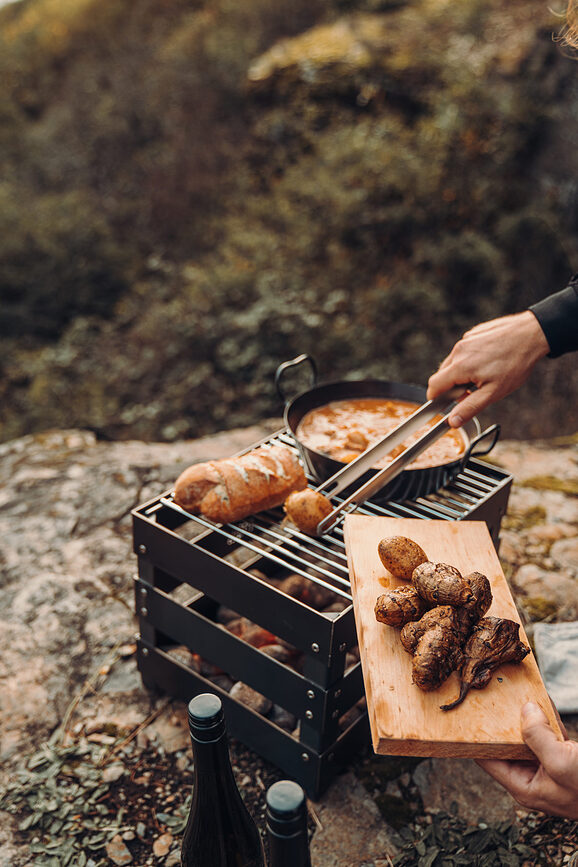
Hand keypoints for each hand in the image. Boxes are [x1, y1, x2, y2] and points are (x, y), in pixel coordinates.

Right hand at [427, 311, 549, 426]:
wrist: (531, 334)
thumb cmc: (515, 363)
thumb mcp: (494, 392)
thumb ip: (470, 407)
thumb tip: (453, 421)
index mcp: (460, 366)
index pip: (434, 385)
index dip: (435, 398)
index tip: (443, 404)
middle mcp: (458, 351)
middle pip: (442, 374)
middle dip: (452, 386)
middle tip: (473, 392)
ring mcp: (465, 340)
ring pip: (453, 362)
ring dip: (461, 373)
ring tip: (484, 376)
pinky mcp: (473, 334)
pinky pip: (463, 351)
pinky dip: (469, 360)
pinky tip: (488, 362)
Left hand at [476, 702, 577, 818]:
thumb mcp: (561, 762)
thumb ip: (537, 736)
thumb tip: (525, 710)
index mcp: (523, 786)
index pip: (487, 758)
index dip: (476, 736)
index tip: (468, 713)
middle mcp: (532, 778)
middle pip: (507, 744)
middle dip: (502, 721)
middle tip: (491, 695)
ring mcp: (548, 767)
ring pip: (528, 736)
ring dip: (525, 716)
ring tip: (513, 693)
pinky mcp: (564, 758)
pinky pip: (548, 734)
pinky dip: (546, 718)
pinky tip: (542, 701)